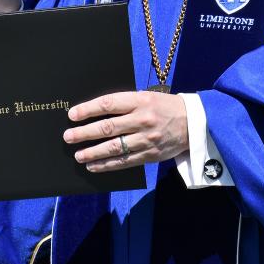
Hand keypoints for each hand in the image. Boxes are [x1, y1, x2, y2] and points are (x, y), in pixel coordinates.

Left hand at [63, 91, 189, 171]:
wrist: (195, 123)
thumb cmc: (164, 107)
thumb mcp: (146, 97)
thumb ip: (124, 104)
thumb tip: (94, 112)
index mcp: (140, 101)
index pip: (108, 104)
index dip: (88, 110)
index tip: (72, 115)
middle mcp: (143, 120)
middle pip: (108, 128)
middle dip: (84, 133)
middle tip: (68, 137)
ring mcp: (147, 139)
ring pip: (114, 148)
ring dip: (93, 152)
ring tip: (78, 155)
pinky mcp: (150, 155)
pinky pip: (124, 161)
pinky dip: (107, 165)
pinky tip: (94, 166)